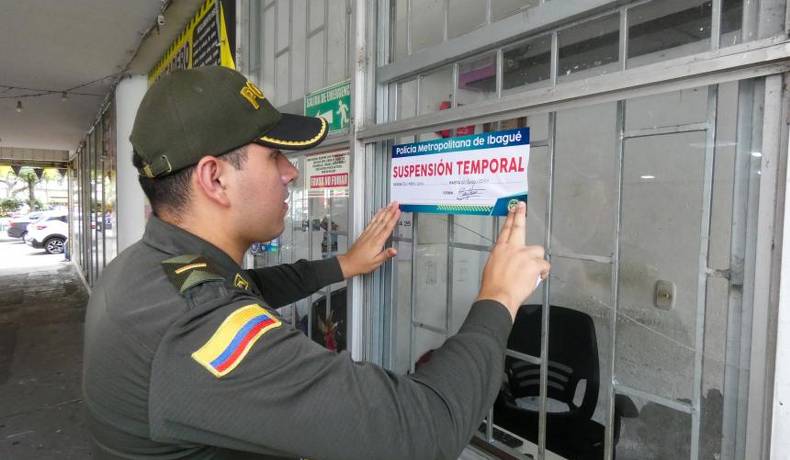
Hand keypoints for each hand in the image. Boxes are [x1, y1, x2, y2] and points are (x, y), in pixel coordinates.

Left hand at [337, 202, 400, 277]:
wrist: (349, 263)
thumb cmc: (362, 263)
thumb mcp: (376, 262)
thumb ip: (386, 255)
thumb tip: (395, 250)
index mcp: (377, 242)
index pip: (387, 228)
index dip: (393, 219)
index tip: (398, 211)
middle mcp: (372, 236)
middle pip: (383, 221)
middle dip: (390, 211)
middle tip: (396, 203)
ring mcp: (368, 233)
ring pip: (378, 220)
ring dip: (384, 211)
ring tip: (389, 205)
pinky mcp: (364, 233)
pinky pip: (371, 222)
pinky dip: (376, 215)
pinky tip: (379, 212)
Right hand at [476, 201, 549, 320]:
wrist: (498, 296)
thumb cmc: (493, 287)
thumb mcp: (492, 267)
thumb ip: (502, 258)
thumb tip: (510, 259)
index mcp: (500, 249)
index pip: (506, 230)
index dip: (511, 218)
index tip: (513, 209)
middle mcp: (512, 248)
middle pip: (518, 228)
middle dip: (520, 215)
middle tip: (522, 205)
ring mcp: (524, 255)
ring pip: (538, 251)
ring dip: (537, 260)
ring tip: (532, 272)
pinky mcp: (534, 263)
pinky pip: (544, 265)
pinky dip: (543, 272)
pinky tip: (538, 277)